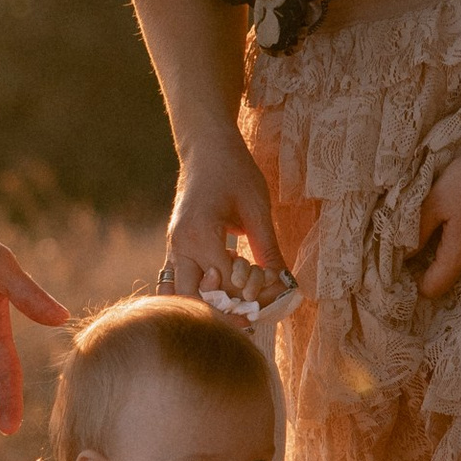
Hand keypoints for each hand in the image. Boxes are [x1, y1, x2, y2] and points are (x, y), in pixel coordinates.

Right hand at [161, 135, 291, 310]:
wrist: (206, 147)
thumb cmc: (234, 170)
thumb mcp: (258, 209)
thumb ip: (269, 249)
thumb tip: (286, 285)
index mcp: (199, 235)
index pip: (226, 284)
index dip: (254, 292)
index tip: (276, 289)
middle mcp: (180, 246)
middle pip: (195, 299)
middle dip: (224, 310)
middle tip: (251, 312)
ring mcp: (173, 248)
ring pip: (181, 295)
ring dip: (208, 305)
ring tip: (236, 304)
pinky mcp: (175, 248)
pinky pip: (178, 282)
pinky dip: (199, 293)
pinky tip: (224, 286)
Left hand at [415, 133, 460, 297]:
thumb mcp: (435, 202)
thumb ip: (416, 233)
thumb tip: (403, 255)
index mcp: (460, 255)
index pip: (433, 289)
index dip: (415, 282)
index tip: (405, 263)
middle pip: (449, 273)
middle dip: (433, 258)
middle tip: (422, 230)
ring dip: (452, 243)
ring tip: (447, 214)